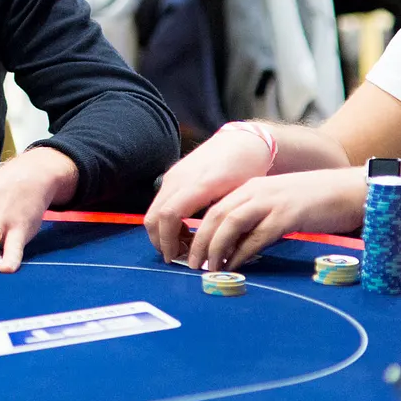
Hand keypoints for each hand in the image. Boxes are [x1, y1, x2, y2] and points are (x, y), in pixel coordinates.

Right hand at [143, 129, 275, 263]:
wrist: (242, 142)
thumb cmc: (247, 170)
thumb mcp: (239, 197)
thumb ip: (222, 221)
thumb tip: (214, 251)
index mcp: (198, 185)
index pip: (168, 216)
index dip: (168, 240)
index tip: (176, 259)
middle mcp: (179, 179)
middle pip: (153, 215)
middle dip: (160, 240)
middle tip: (177, 256)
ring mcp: (173, 176)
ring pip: (154, 210)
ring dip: (162, 231)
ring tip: (183, 244)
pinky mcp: (172, 175)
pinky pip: (160, 201)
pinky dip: (165, 219)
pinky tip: (184, 228)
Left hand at [187, 167, 367, 271]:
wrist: (350, 190)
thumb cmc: (314, 201)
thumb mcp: (276, 204)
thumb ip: (255, 219)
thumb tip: (234, 246)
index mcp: (249, 188)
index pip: (214, 209)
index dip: (197, 230)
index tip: (188, 250)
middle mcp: (255, 191)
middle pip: (215, 217)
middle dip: (199, 241)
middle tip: (190, 264)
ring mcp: (271, 202)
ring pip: (230, 224)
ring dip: (215, 248)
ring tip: (208, 267)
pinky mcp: (288, 215)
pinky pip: (257, 236)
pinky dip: (242, 252)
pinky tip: (234, 265)